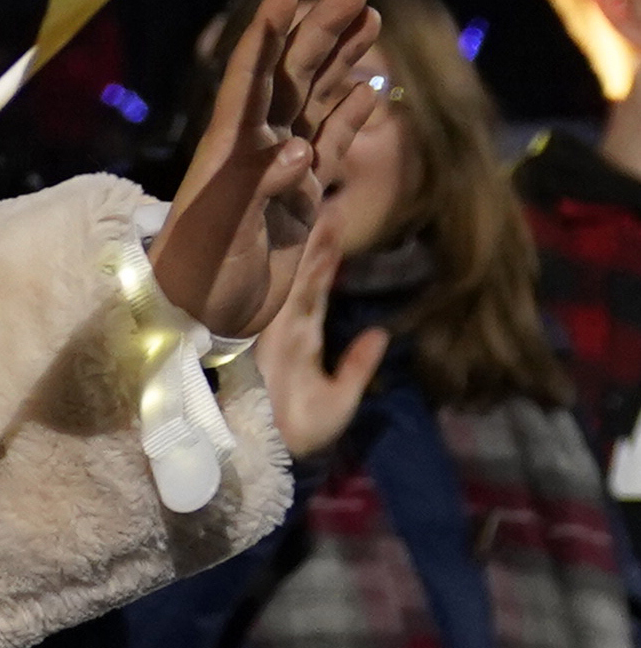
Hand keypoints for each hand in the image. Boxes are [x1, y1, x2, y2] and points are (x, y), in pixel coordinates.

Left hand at [152, 0, 385, 338]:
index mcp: (228, 145)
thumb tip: (299, 150)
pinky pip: (330, 141)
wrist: (200, 316)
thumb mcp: (220, 229)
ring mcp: (280, 167)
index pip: (250, 74)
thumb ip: (254, 187)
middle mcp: (255, 145)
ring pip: (316, 99)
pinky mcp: (301, 196)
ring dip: (342, 60)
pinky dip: (351, 112)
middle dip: (322, 29)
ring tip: (372, 21)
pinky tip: (373, 88)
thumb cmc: (197, 273)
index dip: (267, 31)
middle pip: (293, 73)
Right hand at [261, 226, 388, 458]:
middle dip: (312, 237)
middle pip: (302, 272)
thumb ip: (358, 365)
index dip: (325, 257)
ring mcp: (274, 325)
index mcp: (302, 334)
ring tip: (314, 209)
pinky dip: (286, 271)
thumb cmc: (300, 429)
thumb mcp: (341, 398)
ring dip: (302, 243)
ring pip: (292, 276)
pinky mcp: (266, 332)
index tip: (333, 221)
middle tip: (321, 197)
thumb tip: (381, 333)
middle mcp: (287, 323)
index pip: (317, 288)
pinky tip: (291, 245)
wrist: (272, 450)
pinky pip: (279, 295)